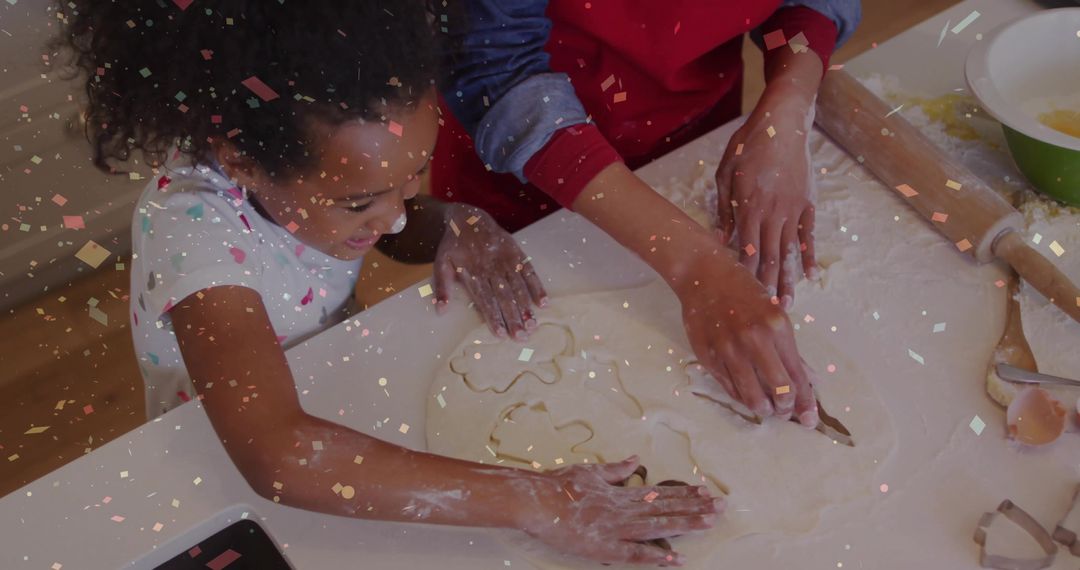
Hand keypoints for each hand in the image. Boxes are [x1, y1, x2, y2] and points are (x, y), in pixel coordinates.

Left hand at [433, 205, 546, 339]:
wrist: (469, 218)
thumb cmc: (454, 246)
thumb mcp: (441, 263)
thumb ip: (441, 287)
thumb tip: (441, 311)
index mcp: (473, 272)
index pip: (485, 298)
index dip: (493, 316)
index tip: (500, 333)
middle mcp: (491, 267)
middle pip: (504, 296)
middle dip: (513, 317)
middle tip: (521, 337)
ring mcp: (506, 260)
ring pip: (518, 287)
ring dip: (526, 307)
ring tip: (532, 325)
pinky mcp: (517, 253)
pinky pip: (529, 272)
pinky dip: (538, 287)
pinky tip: (544, 303)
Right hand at [519, 456, 720, 565]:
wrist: (536, 501)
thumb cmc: (559, 485)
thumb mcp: (591, 471)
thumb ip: (616, 469)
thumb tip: (636, 459)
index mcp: (621, 493)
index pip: (660, 494)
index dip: (685, 494)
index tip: (706, 492)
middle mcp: (624, 510)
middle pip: (666, 508)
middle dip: (695, 508)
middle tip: (722, 506)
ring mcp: (616, 529)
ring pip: (658, 526)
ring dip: (685, 524)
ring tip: (709, 523)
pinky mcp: (604, 547)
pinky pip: (634, 553)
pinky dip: (655, 556)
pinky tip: (676, 558)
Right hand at [675, 249, 818, 425]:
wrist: (703, 275)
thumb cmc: (743, 291)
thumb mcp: (774, 313)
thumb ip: (791, 350)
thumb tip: (811, 380)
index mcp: (776, 326)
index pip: (797, 375)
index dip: (805, 402)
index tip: (809, 419)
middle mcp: (753, 339)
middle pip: (778, 390)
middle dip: (785, 408)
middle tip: (785, 412)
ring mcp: (727, 349)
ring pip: (751, 395)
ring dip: (762, 408)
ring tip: (766, 408)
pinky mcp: (707, 355)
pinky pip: (728, 387)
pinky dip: (740, 395)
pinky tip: (747, 395)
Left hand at [714, 99, 816, 308]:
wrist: (782, 124)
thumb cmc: (748, 147)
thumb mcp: (725, 174)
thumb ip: (724, 209)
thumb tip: (722, 239)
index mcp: (749, 206)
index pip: (747, 249)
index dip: (746, 274)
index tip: (743, 297)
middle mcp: (773, 213)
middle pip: (770, 257)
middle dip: (768, 287)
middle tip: (768, 313)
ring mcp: (793, 209)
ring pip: (790, 251)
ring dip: (788, 279)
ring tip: (787, 303)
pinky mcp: (807, 203)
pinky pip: (808, 234)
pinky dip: (809, 255)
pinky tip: (810, 274)